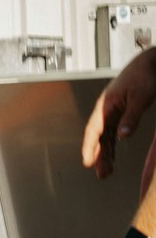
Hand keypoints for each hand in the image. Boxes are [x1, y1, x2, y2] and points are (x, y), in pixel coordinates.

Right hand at [83, 49, 155, 178]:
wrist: (150, 63)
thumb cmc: (144, 76)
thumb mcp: (140, 98)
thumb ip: (131, 117)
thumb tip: (122, 136)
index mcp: (106, 104)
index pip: (94, 130)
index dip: (90, 147)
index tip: (87, 162)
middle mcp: (106, 109)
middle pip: (98, 136)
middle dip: (98, 156)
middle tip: (101, 174)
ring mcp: (112, 111)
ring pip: (105, 136)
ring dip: (105, 153)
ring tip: (106, 172)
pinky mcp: (120, 112)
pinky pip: (112, 132)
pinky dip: (112, 145)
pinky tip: (112, 156)